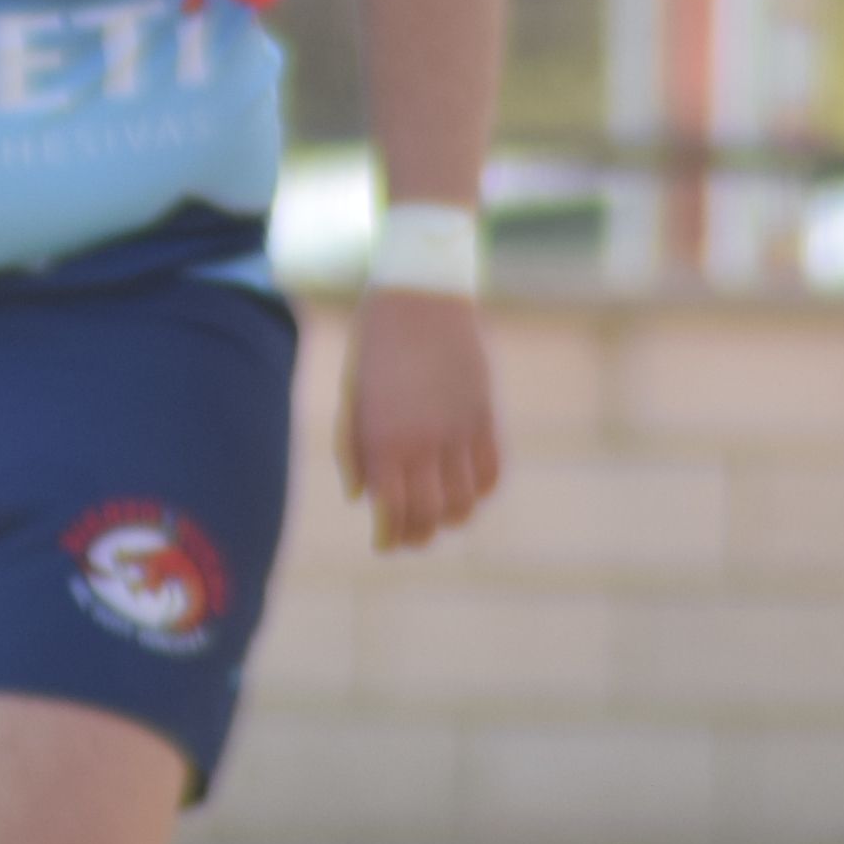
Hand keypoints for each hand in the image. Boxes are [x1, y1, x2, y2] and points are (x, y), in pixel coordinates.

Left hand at [343, 287, 504, 550]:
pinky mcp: (486, 418)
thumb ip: (353, 450)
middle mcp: (425, 443)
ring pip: (467, 501)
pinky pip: (491, 472)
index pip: (393, 510)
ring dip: (452, 518)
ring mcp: (461, 431)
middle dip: (419, 535)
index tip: (384, 544)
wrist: (421, 299)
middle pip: (432, 515)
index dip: (389, 536)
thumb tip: (360, 497)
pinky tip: (465, 490)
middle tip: (407, 538)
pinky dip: (480, 491)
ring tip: (437, 517)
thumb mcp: (352, 397)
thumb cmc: (375, 347)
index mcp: (384, 440)